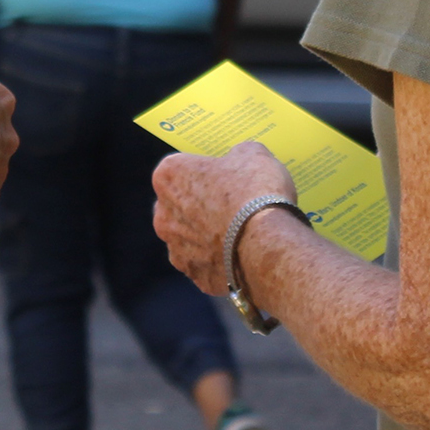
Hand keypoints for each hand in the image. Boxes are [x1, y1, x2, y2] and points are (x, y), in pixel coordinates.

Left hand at [153, 141, 295, 294]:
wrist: (266, 245)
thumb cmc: (255, 193)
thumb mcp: (253, 154)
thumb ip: (237, 155)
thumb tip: (240, 160)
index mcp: (169, 176)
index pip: (182, 168)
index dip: (206, 171)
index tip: (227, 176)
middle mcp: (163, 215)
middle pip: (181, 206)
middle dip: (202, 205)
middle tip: (235, 204)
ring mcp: (177, 250)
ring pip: (192, 239)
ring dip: (210, 236)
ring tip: (242, 233)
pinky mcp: (196, 276)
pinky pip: (208, 265)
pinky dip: (222, 261)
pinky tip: (244, 255)